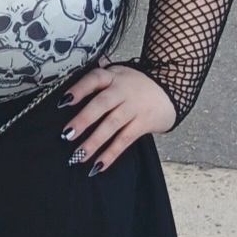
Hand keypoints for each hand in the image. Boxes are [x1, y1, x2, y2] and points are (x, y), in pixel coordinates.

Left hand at [58, 62, 175, 174]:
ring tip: (79, 154)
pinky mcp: (143, 123)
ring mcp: (134, 107)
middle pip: (101, 104)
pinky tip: (99, 164)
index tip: (65, 101)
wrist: (171, 88)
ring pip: (112, 124)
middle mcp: (122, 91)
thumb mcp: (119, 73)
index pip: (95, 79)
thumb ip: (100, 75)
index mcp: (113, 77)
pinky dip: (111, 153)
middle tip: (67, 134)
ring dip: (94, 141)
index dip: (80, 89)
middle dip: (83, 120)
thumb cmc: (137, 83)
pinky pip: (125, 140)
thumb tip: (74, 72)